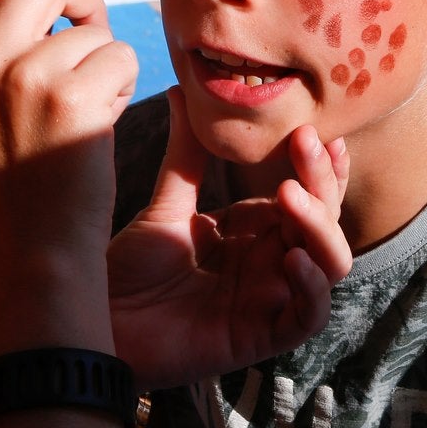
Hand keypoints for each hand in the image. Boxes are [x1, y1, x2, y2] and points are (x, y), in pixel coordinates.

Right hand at [0, 0, 138, 288]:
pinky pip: (122, 57)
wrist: (33, 250)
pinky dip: (123, 88)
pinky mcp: (70, 97)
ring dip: (106, 62)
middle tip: (94, 32)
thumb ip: (6, 44)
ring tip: (86, 112)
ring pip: (94, 27)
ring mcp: (23, 76)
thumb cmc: (23, 181)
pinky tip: (99, 128)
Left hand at [107, 89, 352, 390]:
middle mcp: (271, 263)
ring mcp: (270, 299)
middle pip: (325, 221)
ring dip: (320, 226)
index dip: (318, 165)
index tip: (309, 129)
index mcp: (255, 232)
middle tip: (304, 142)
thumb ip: (186, 154)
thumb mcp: (166, 205)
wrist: (97, 321)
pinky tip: (291, 258)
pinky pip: (308, 316)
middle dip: (323, 181)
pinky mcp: (261, 336)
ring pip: (329, 263)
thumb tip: (180, 90)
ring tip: (289, 194)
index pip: (307, 193)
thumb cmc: (129, 271)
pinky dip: (311, 286)